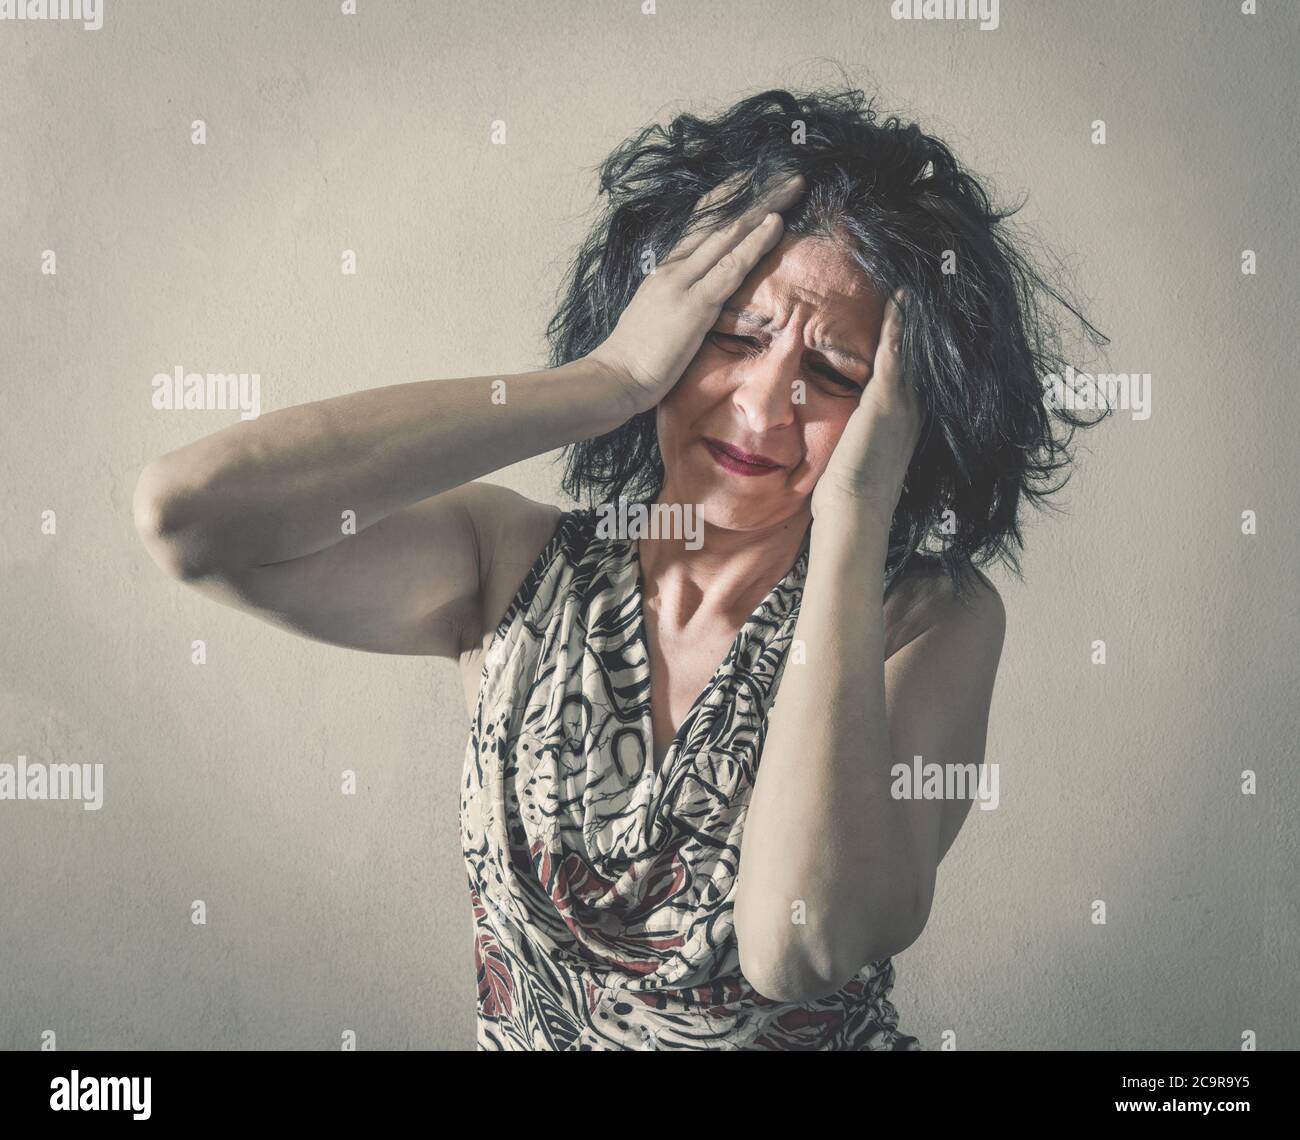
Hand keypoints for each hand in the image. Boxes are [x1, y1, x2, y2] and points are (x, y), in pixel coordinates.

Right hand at [585, 171, 806, 415]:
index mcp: (665, 270)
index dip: (727, 200)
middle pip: (719, 220)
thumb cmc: (633, 357)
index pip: (700, 225)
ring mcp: (684, 283)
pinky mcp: (695, 305)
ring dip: (764, 208)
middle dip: (753, 194)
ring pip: (729, 234)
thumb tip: (694, 301)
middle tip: (785, 173)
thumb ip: (675, 300)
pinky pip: (731, 268)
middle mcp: (674, 267)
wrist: (614, 376)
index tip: (751, 180)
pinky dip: (755, 244)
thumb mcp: (656, 317)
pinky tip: (775, 224)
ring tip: (792, 186)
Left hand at [811, 289, 923, 528]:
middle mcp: (914, 405)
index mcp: (909, 415)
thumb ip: (865, 430)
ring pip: (915, 345)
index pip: (919, 365)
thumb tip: (857, 424)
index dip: (920, 336)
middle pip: (925, 350)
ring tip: (920, 276)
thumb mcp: (863, 452)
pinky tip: (901, 294)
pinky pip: (895, 350)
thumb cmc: (849, 491)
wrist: (854, 513)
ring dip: (916, 311)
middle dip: (929, 317)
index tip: (922, 305)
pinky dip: (898, 321)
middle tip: (934, 278)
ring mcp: (903, 401)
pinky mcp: (886, 400)